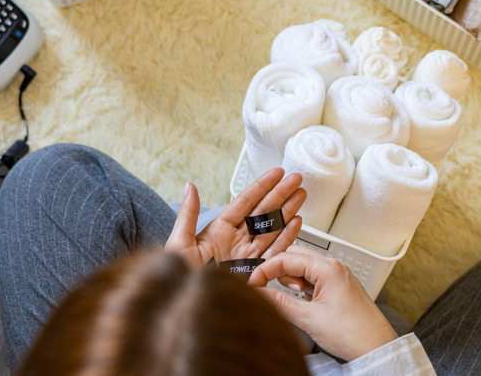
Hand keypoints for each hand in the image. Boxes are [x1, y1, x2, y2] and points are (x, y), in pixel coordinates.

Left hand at [165, 168, 305, 267]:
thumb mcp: (179, 243)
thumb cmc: (179, 277)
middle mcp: (236, 241)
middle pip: (263, 212)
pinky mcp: (256, 272)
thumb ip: (188, 214)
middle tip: (296, 179)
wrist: (187, 308)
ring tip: (301, 195)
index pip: (245, 202)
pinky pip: (275, 252)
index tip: (277, 173)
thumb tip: (189, 186)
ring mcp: (248, 256)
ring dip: (287, 211)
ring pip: (272, 229)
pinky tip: (297, 222)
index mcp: (219, 230)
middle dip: (281, 194)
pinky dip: (287, 237)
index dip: (262, 186)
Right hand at [248, 246, 397, 360]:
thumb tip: (258, 293)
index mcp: (327, 269)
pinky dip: (303, 285)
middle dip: (278, 271)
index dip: (265, 270)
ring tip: (294, 298)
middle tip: (269, 290)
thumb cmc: (352, 333)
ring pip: (304, 266)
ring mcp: (338, 275)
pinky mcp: (339, 285)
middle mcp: (333, 267)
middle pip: (294, 256)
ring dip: (291, 278)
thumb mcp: (308, 319)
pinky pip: (314, 277)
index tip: (253, 284)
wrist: (376, 347)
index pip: (286, 258)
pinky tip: (304, 301)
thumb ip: (280, 303)